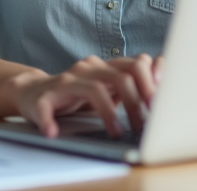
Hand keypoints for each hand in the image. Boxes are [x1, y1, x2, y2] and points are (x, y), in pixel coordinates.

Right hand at [4, 53, 163, 137]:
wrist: (33, 92)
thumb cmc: (77, 94)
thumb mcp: (108, 89)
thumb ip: (131, 85)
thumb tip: (163, 87)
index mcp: (106, 66)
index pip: (137, 63)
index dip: (153, 81)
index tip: (161, 103)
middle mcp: (89, 68)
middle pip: (121, 76)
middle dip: (137, 101)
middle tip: (143, 124)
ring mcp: (67, 80)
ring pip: (94, 89)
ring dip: (109, 114)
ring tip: (116, 132)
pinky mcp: (45, 96)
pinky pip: (47, 107)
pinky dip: (50, 121)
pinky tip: (53, 132)